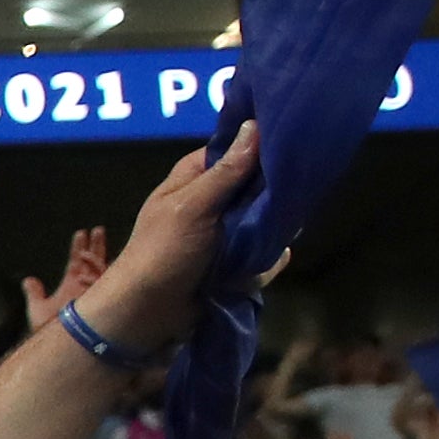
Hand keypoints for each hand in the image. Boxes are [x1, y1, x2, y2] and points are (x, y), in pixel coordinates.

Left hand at [19, 227, 111, 332]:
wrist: (58, 345)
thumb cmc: (48, 330)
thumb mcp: (37, 309)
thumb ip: (34, 294)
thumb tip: (27, 280)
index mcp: (71, 284)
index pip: (76, 262)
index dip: (78, 247)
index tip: (80, 233)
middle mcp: (84, 286)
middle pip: (92, 261)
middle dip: (95, 246)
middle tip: (96, 230)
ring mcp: (94, 292)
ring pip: (100, 270)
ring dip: (95, 258)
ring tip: (89, 247)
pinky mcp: (101, 301)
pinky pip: (102, 285)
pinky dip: (93, 278)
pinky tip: (83, 275)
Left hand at [73, 128, 261, 355]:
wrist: (144, 313)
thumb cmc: (160, 253)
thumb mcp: (192, 206)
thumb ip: (227, 172)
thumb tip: (255, 125)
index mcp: (197, 177)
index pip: (240, 148)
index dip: (264, 146)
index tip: (294, 143)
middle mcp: (215, 199)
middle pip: (262, 185)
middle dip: (273, 197)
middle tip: (276, 207)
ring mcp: (228, 231)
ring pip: (269, 221)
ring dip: (268, 235)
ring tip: (257, 247)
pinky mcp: (237, 260)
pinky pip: (265, 254)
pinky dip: (262, 265)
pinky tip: (256, 269)